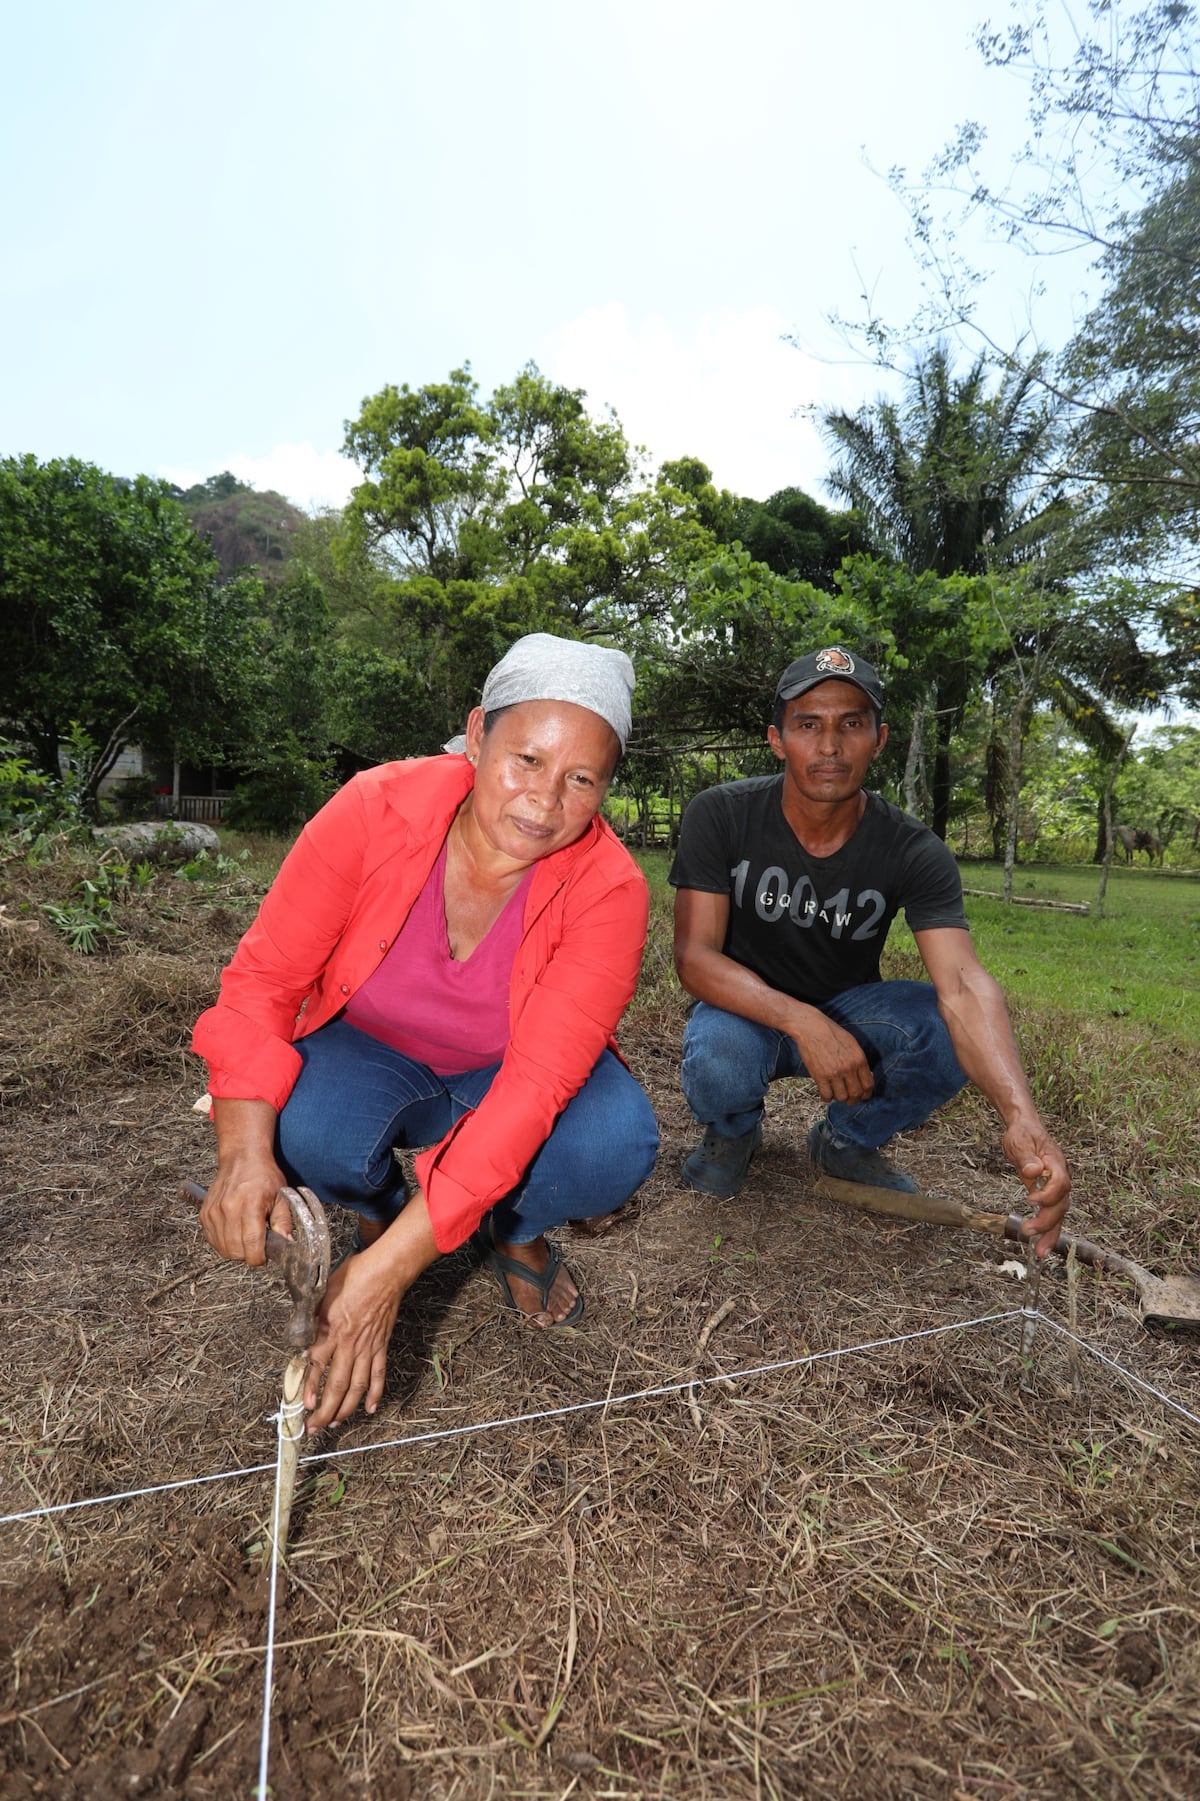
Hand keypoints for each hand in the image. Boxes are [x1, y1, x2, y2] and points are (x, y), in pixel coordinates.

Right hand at [200, 1154, 294, 1265]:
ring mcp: (214, 1212)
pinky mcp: (205, 1214)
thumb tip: (286, 1244)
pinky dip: (223, 1243)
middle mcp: (228, 1209)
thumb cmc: (263, 1175)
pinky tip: (234, 1234)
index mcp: (250, 1205)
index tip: (264, 1257)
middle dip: (248, 1255)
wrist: (242, 1158)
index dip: (259, 1258)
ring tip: (247, 1238)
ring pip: (223, 1248)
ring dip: (236, 1250)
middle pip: (236, 1250)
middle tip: (258, 1245)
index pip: (252, 1244)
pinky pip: (212, 1240)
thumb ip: (284, 1222)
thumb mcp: (282, 1197)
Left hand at [302, 1246, 406, 1430]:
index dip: (310, 1388)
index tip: (305, 1406)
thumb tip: (301, 1330)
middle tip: (314, 1427)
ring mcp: (368, 1347)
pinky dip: (376, 1393)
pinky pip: (379, 1374)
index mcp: (332, 1330)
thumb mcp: (323, 1293)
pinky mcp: (382, 1345)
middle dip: (325, 1410)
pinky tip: (370, 1408)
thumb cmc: (355, 1275)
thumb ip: (312, 1316)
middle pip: (336, 1384)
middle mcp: (349, 1344)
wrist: (386, 1271)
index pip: (316, 1366)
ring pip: (357, 1386)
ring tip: (335, 1423)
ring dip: (346, 1408)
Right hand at [790, 1009, 873, 1106]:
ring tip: (836, 1094)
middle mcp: (849, 1068)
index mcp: (859, 1059)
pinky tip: (825, 1094)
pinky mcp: (820, 1076)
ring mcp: (834, 1073)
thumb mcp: (851, 1043)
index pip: (868, 1084)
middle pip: (856, 1094)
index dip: (866, 1094)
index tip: (863, 1096)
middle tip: (849, 1100)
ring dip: (839, 1098)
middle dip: (853, 1100)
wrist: (811, 1027)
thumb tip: (862, 1075)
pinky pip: (826, 1095)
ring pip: (841, 1097)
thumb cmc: (831, 1033)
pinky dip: (826, 1098)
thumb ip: (858, 1060)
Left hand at [1002, 1118, 1071, 1256]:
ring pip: (1060, 1212)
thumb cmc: (1023, 1133)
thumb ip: (1026, 1157)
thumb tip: (1034, 1171)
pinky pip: (1052, 1213)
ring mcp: (1057, 1186)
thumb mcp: (1019, 1141)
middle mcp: (1061, 1176)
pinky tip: (1040, 1244)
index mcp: (1056, 1162)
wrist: (1026, 1128)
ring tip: (1040, 1252)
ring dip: (1051, 1232)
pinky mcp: (1049, 1193)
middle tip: (1029, 1232)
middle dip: (1048, 1221)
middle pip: (1062, 1203)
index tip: (1030, 1200)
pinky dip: (1048, 1229)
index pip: (1061, 1182)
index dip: (1048, 1194)